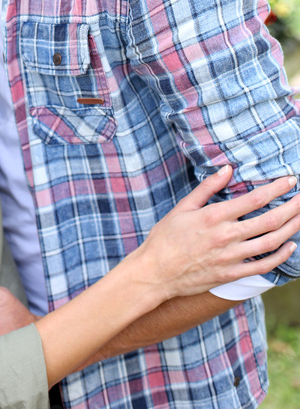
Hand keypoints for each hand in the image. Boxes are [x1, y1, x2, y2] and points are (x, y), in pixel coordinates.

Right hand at [135, 166, 299, 302]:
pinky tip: (290, 245)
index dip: (275, 189)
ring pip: (270, 243)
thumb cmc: (166, 237)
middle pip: (269, 221)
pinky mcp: (232, 275)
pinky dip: (280, 256)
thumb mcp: (183, 206)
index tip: (289, 180)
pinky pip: (262, 266)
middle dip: (292, 208)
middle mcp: (226, 237)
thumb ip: (207, 187)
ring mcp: (231, 258)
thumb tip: (227, 169)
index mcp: (214, 216)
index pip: (254, 199)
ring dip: (291, 229)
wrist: (156, 272)